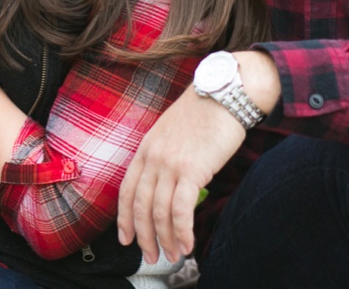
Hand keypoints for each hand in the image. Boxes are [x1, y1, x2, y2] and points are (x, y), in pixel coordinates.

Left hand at [115, 88, 246, 264]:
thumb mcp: (171, 133)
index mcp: (144, 149)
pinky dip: (182, 230)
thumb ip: (163, 157)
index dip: (124, 218)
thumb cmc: (203, 112)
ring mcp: (170, 164)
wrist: (224, 93)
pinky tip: (187, 244)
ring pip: (160, 212)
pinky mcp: (192, 170)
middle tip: (150, 256)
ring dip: (166, 239)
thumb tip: (169, 184)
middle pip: (141, 206)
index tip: (126, 238)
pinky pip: (182, 209)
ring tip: (173, 255)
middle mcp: (152, 158)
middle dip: (144, 236)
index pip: (127, 191)